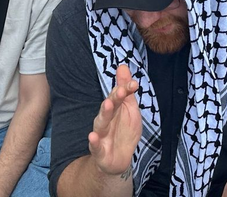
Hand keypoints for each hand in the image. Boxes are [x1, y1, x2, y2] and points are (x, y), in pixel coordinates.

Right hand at [88, 63, 141, 177]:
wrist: (118, 159)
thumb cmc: (123, 131)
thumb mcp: (130, 110)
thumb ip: (126, 90)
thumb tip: (123, 65)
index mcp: (114, 109)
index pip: (118, 96)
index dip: (125, 89)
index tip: (134, 84)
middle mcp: (105, 119)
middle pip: (109, 107)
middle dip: (113, 98)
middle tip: (120, 91)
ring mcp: (101, 135)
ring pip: (101, 123)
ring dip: (104, 114)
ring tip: (107, 104)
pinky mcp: (99, 151)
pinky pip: (95, 146)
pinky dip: (93, 141)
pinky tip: (92, 136)